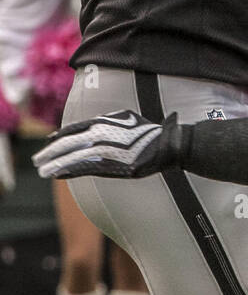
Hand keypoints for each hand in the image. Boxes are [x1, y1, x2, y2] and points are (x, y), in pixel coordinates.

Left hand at [33, 111, 183, 180]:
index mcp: (102, 122)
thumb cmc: (148, 132)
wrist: (164, 144)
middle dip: (49, 152)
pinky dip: (68, 171)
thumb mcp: (125, 119)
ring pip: (71, 157)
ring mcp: (102, 149)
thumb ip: (107, 122)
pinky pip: (83, 168)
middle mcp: (98, 134)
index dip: (58, 137)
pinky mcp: (108, 164)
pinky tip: (57, 174)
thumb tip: (94, 127)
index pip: (73, 130)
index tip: (47, 143)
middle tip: (36, 160)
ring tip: (42, 170)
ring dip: (54, 164)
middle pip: (67, 143)